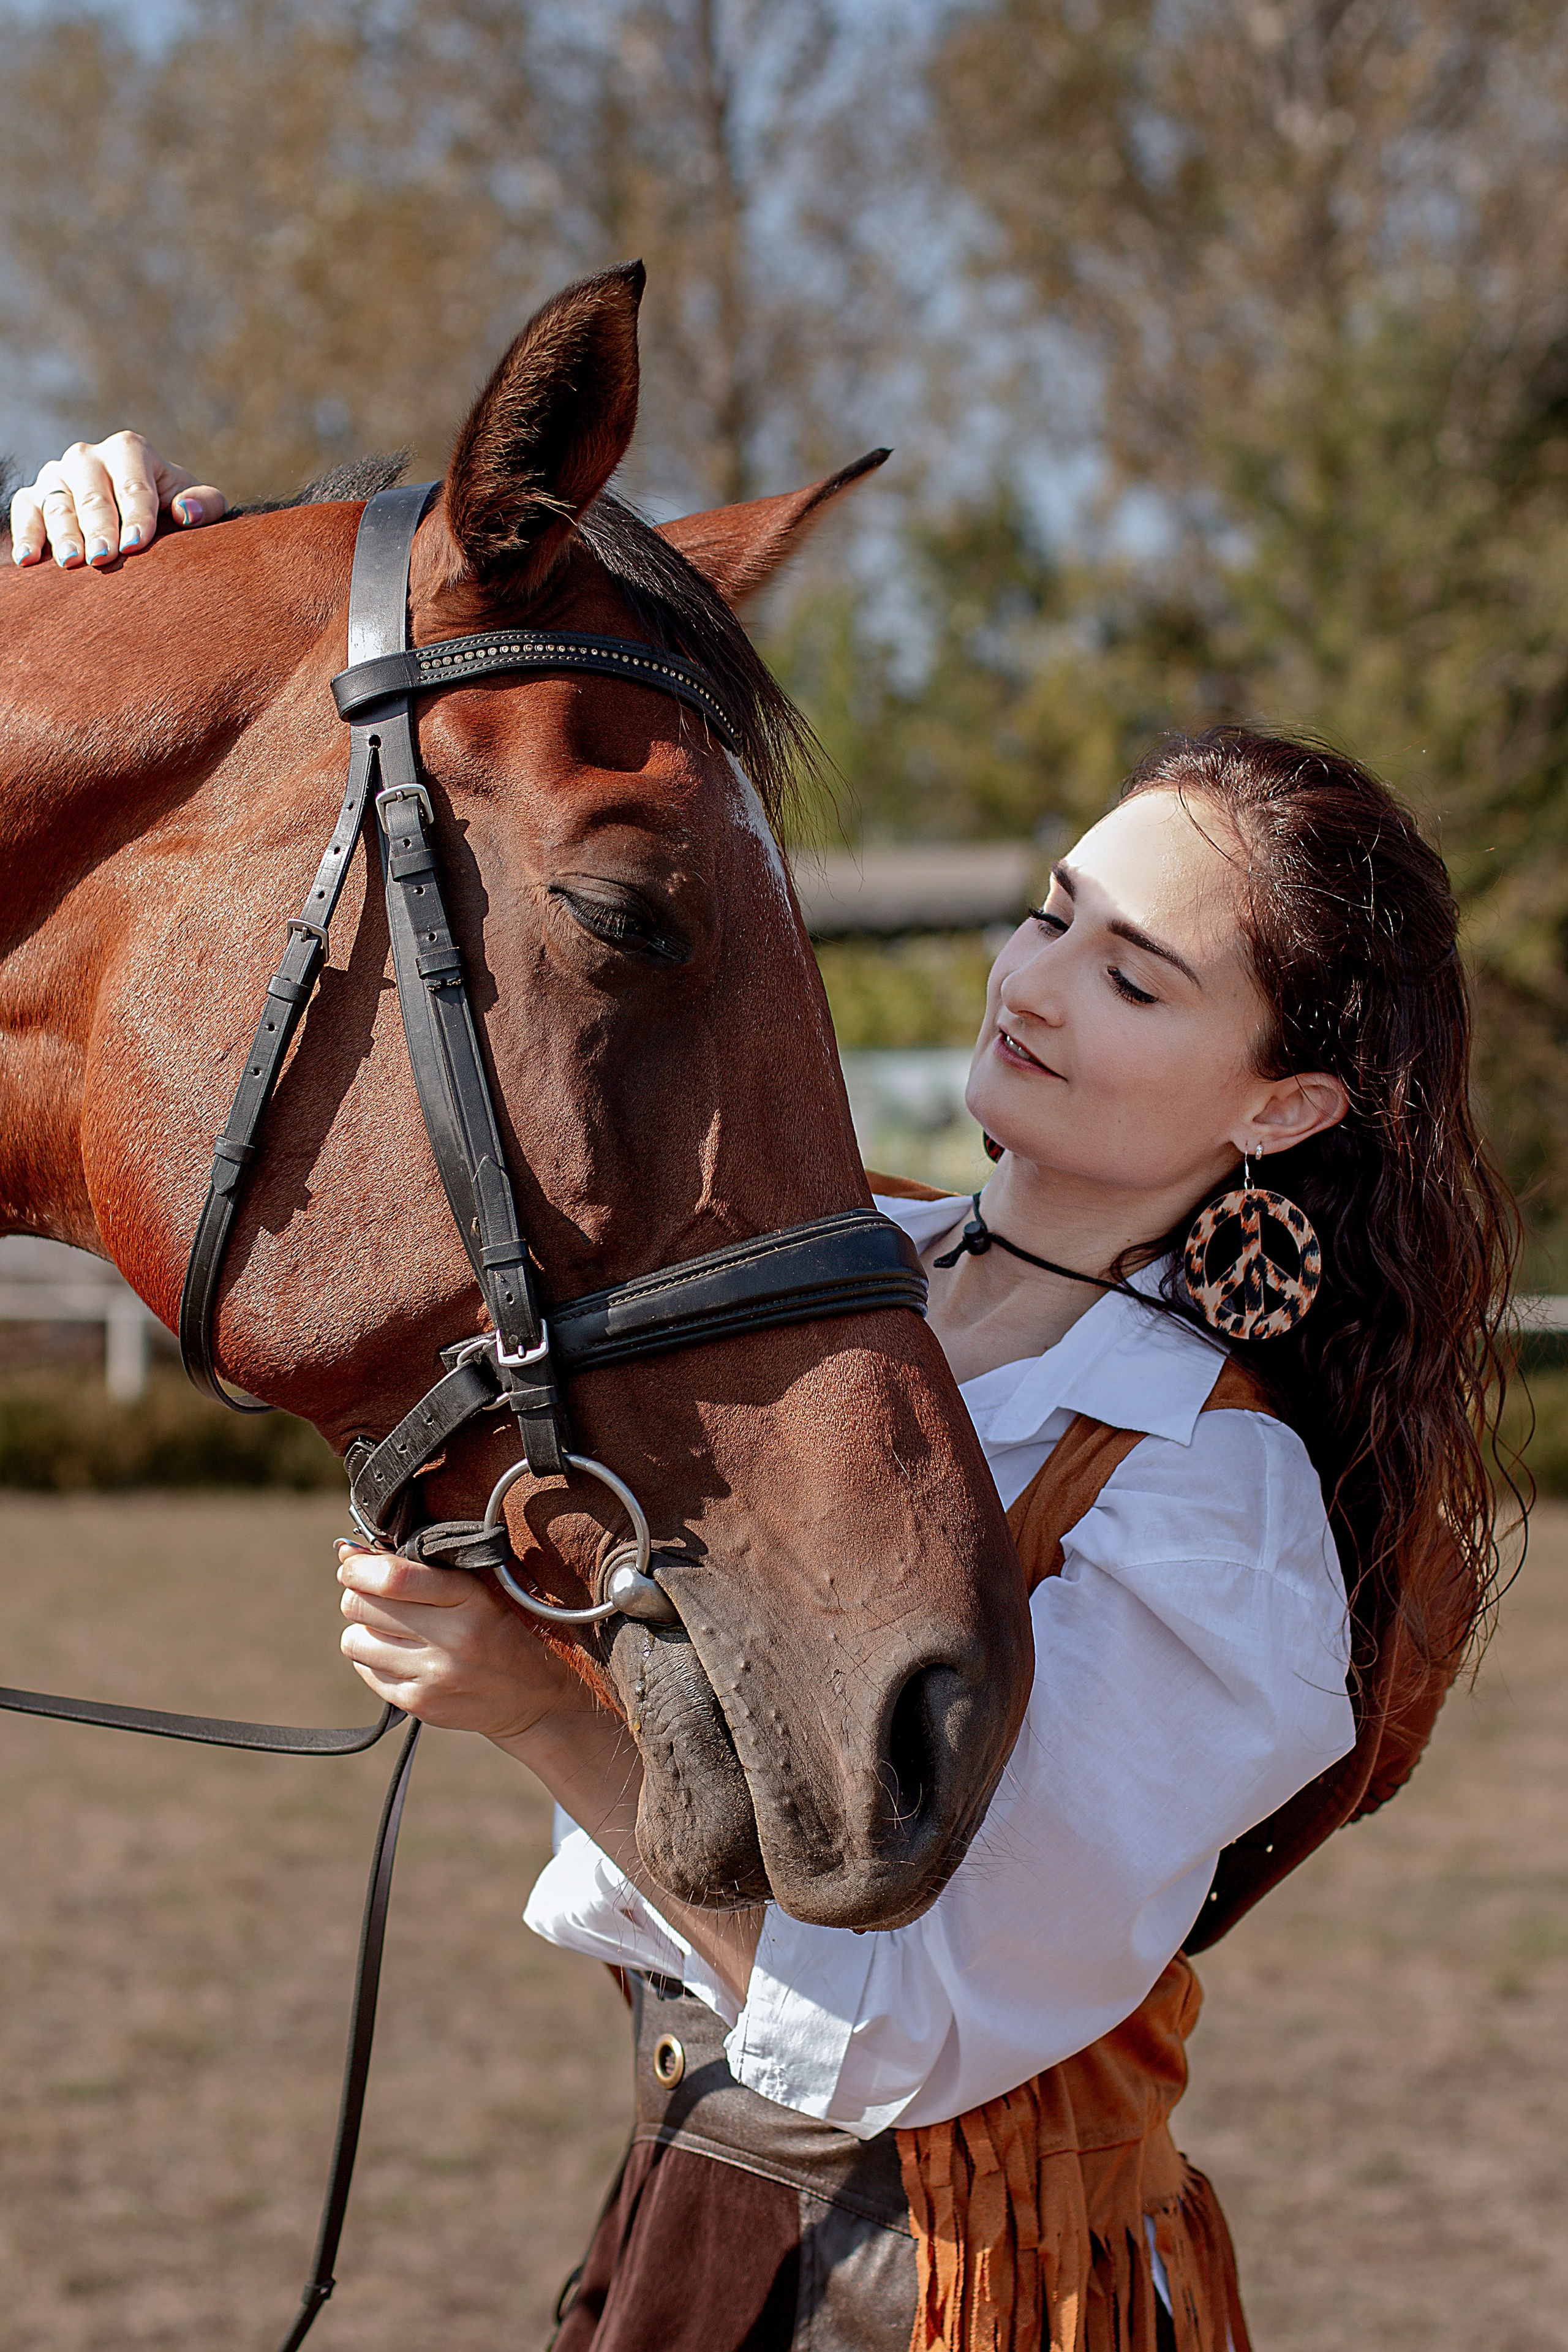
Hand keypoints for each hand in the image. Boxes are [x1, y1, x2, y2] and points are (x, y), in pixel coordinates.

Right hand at [10, 431, 226, 567]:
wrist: (136, 512)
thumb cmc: (170, 508)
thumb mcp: (194, 503)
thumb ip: (203, 504)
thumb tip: (186, 513)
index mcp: (129, 451)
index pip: (133, 486)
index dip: (136, 516)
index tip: (136, 546)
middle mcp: (87, 458)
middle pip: (92, 495)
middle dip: (98, 528)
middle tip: (103, 558)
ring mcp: (57, 477)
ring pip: (57, 505)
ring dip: (63, 535)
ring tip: (72, 563)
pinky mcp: (34, 496)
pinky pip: (25, 511)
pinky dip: (26, 535)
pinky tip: (28, 560)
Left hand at [336, 1542, 582, 1740]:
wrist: (532, 1696)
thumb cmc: (498, 1630)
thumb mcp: (475, 1589)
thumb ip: (417, 1568)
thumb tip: (347, 1551)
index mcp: (468, 1599)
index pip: (392, 1577)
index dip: (358, 1567)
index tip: (352, 1563)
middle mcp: (450, 1638)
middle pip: (361, 1607)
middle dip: (358, 1595)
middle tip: (373, 1597)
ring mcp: (432, 1676)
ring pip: (354, 1640)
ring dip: (364, 1630)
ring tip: (392, 1630)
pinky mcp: (419, 1704)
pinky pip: (366, 1671)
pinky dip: (374, 1659)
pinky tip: (401, 1656)